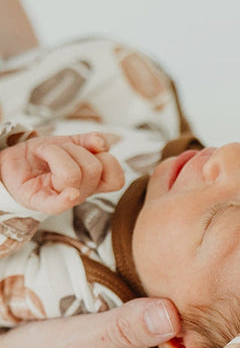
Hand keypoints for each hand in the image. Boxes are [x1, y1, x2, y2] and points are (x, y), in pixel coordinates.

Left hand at [0, 132, 124, 214]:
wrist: (16, 162)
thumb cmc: (46, 156)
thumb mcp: (69, 143)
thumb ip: (88, 141)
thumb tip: (101, 142)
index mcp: (93, 182)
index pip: (116, 179)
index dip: (108, 161)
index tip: (93, 149)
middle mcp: (82, 192)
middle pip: (93, 169)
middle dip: (74, 149)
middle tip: (59, 149)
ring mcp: (62, 197)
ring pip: (73, 174)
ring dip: (55, 152)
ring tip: (44, 153)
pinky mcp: (39, 201)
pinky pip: (57, 205)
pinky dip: (65, 200)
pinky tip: (71, 194)